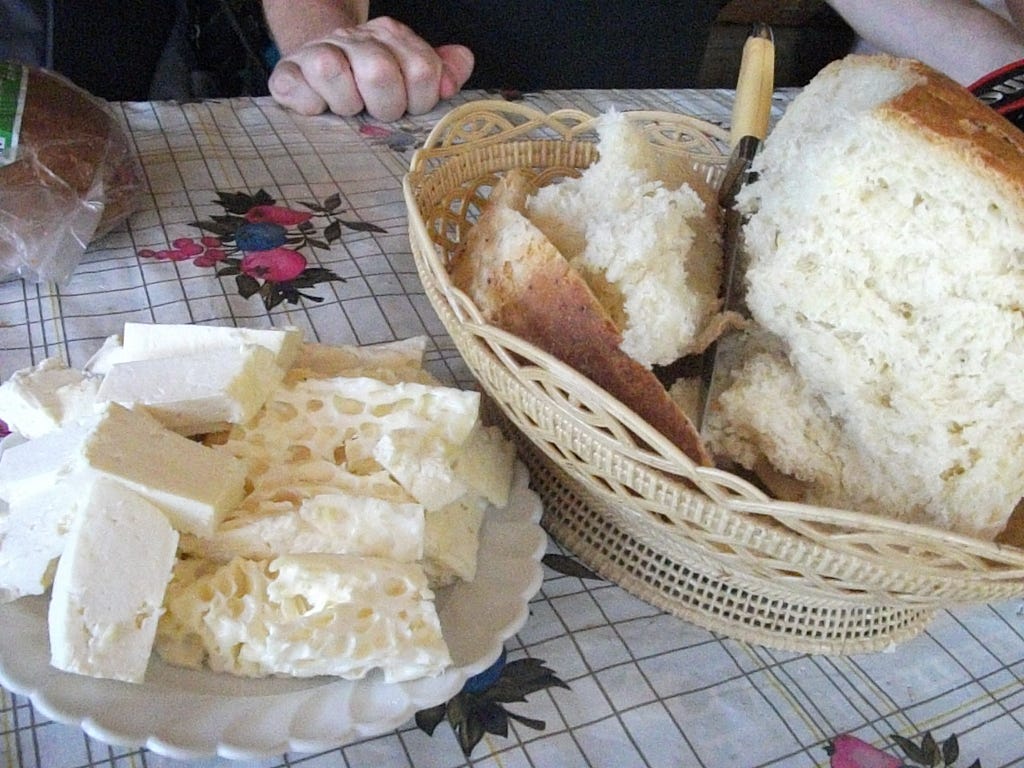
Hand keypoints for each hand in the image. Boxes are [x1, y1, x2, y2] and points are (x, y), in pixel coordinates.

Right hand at [267, 16, 473, 120]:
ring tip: (348, 110)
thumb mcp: (412, 74)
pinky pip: (296, 89)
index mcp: (391, 36)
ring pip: (332, 72)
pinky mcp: (287, 73)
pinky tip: (318, 109)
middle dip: (385, 107)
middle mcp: (355, 38)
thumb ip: (444, 71)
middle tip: (377, 112)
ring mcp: (317, 52)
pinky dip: (309, 106)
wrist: (319, 69)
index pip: (422, 70)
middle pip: (379, 73)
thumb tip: (459, 68)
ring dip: (346, 105)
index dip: (420, 100)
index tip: (408, 106)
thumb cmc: (372, 82)